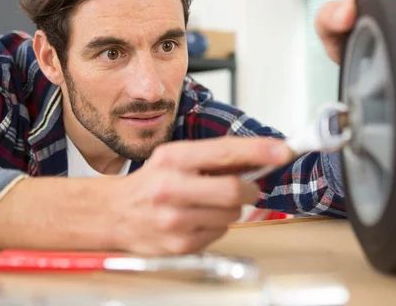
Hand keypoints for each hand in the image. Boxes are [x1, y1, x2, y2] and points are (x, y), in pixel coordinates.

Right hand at [109, 136, 291, 254]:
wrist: (113, 213)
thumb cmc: (149, 183)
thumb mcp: (174, 158)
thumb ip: (212, 157)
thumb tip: (257, 158)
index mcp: (173, 159)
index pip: (224, 152)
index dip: (258, 151)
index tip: (282, 151)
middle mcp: (171, 188)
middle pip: (233, 190)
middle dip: (249, 189)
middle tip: (248, 187)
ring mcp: (175, 220)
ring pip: (231, 215)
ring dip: (232, 208)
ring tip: (209, 204)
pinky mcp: (180, 245)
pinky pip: (220, 234)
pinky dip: (217, 226)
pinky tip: (198, 220)